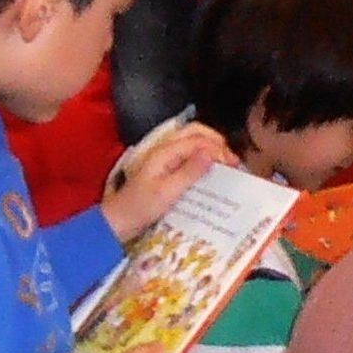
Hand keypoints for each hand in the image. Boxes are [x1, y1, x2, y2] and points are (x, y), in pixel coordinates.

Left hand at [100, 121, 233, 241]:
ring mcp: (163, 157)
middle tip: (231, 160)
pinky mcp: (164, 167)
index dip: (218, 148)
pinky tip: (209, 171)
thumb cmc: (140, 208)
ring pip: (191, 141)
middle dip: (216, 141)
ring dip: (209, 147)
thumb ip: (189, 171)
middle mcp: (164, 149)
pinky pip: (186, 154)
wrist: (119, 221)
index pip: (198, 140)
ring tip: (224, 163)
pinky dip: (201, 157)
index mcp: (164, 152)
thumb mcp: (167, 192)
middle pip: (195, 132)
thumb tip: (211, 153)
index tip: (233, 164)